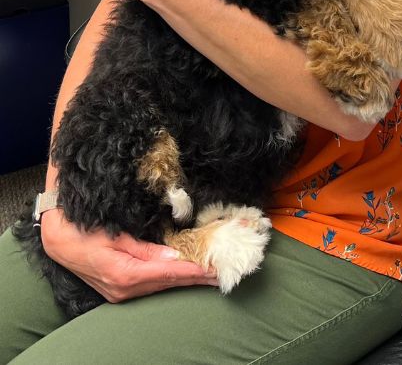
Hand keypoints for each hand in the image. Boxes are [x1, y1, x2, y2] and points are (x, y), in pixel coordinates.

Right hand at [41, 209, 218, 302]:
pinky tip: (183, 276)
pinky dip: (169, 280)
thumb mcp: (114, 235)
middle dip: (195, 279)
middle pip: (167, 284)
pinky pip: (150, 286)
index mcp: (125, 274)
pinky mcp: (119, 290)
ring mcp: (121, 293)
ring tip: (208, 275)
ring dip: (185, 280)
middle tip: (220, 274)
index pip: (168, 274)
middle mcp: (125, 290)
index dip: (193, 271)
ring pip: (160, 287)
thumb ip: (144, 249)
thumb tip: (171, 257)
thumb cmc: (83, 232)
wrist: (57, 241)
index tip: (213, 269)